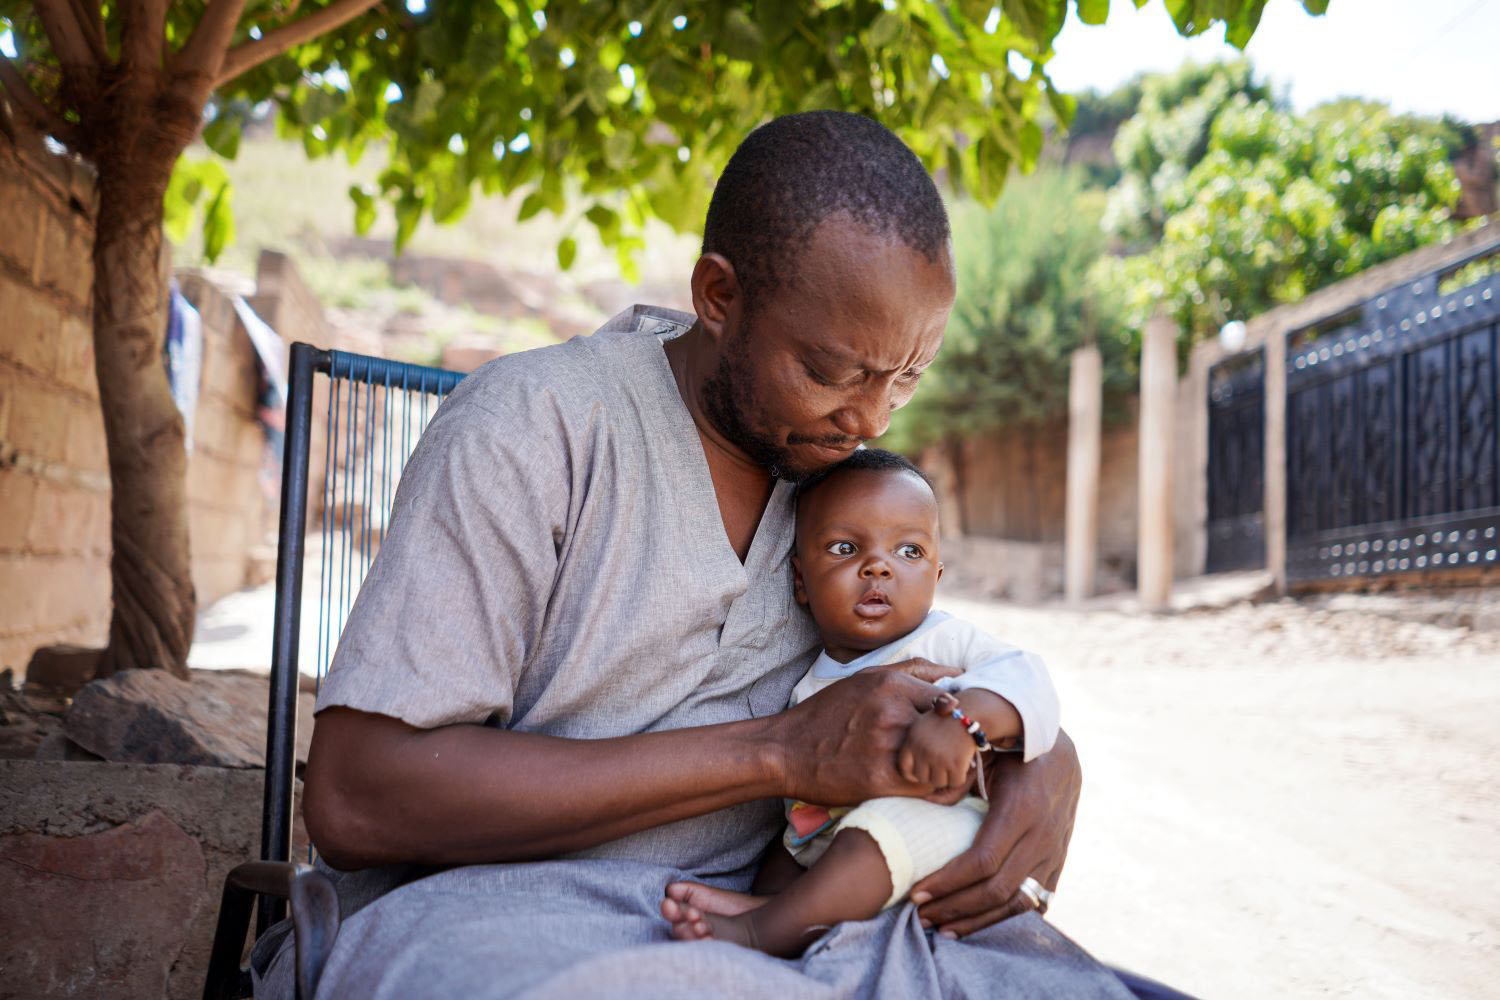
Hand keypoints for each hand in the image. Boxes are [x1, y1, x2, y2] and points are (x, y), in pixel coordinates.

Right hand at [770, 659, 961, 804]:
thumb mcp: (866, 678)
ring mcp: (887, 747)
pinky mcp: (881, 781)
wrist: (785, 751)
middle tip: (957, 753)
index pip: (951, 700)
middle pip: (951, 731)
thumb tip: (958, 673)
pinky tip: (926, 786)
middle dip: (958, 744)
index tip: (955, 729)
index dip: (957, 719)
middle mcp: (892, 712)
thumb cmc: (828, 713)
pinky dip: (934, 789)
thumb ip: (914, 670)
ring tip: (942, 770)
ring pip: (943, 761)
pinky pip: (928, 788)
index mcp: (892, 685)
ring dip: (948, 768)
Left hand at [898, 708, 975, 791]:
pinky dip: (959, 777)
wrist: (969, 712)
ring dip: (946, 777)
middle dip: (931, 775)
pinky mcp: (956, 764)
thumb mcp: (921, 726)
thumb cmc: (945, 719)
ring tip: (952, 764)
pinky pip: (955, 782)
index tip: (923, 772)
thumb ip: (914, 747)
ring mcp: (939, 758)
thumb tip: (912, 777)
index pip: (904, 769)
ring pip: (939, 782)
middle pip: (922, 778)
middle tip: (941, 766)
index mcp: (911, 740)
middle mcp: (923, 751)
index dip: (912, 774)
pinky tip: (962, 765)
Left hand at [908, 729, 1080, 937]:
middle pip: (997, 889)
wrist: (1060, 750)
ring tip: (942, 929)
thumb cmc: (1008, 747)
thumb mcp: (984, 751)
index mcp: (1021, 809)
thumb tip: (920, 795)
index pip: (983, 861)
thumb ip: (956, 772)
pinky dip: (1005, 917)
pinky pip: (1036, 901)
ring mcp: (1055, 852)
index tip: (916, 893)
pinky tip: (978, 923)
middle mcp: (1042, 836)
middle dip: (955, 907)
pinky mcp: (1059, 861)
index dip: (948, 882)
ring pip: (1017, 903)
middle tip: (920, 915)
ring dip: (978, 921)